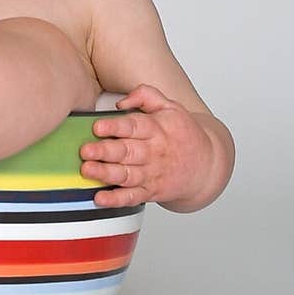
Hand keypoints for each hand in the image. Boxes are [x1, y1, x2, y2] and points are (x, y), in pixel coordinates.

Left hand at [79, 83, 215, 208]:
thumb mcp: (170, 107)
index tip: (97, 126)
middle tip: (85, 151)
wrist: (208, 165)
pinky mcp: (152, 192)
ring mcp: (152, 173)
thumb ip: (146, 95)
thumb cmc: (184, 134)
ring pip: (127, 175)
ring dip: (106, 174)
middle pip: (127, 152)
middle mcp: (154, 152)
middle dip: (105, 152)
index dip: (115, 127)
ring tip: (88, 170)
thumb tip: (121, 102)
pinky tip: (101, 198)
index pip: (134, 126)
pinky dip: (116, 199)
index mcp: (157, 129)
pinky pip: (133, 197)